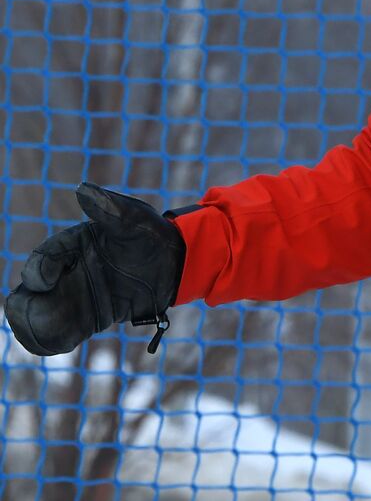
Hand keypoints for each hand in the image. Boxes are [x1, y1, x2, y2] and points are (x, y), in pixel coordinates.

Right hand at [4, 183, 185, 355]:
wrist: (178, 264)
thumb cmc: (153, 234)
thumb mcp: (134, 219)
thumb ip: (108, 208)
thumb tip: (82, 189)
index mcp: (74, 244)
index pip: (43, 259)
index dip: (38, 270)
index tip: (46, 280)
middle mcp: (69, 270)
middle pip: (33, 290)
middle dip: (28, 302)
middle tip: (33, 312)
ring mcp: (77, 294)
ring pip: (43, 313)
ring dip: (35, 324)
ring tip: (41, 331)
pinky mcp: (90, 317)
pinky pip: (62, 333)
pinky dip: (52, 341)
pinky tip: (56, 345)